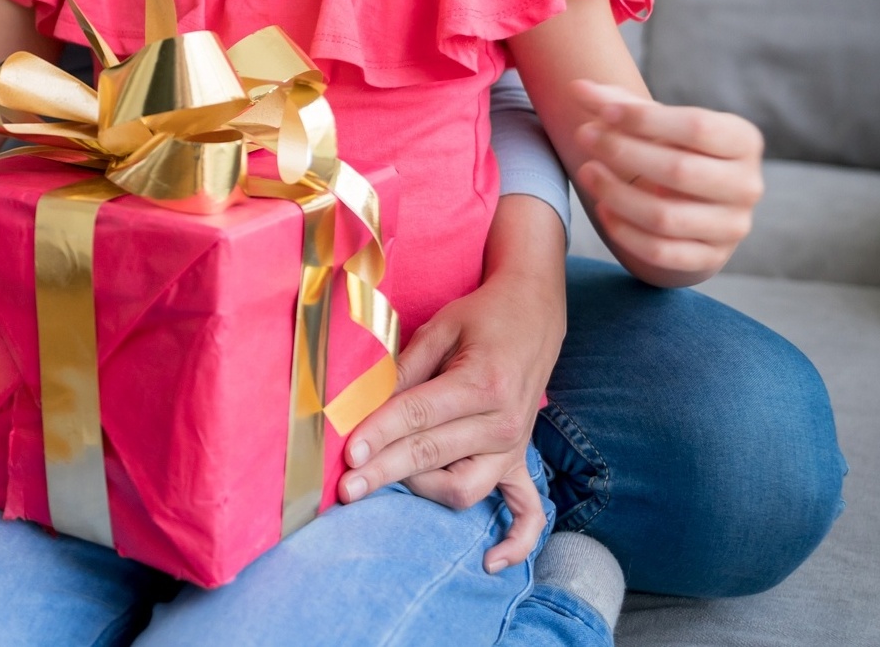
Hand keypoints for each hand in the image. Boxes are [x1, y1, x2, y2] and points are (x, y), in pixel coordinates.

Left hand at [340, 262, 561, 571]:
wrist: (534, 317)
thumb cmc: (481, 319)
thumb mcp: (440, 328)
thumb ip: (404, 368)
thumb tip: (363, 401)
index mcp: (481, 384)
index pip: (420, 416)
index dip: (381, 434)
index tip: (348, 452)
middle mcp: (502, 422)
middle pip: (432, 456)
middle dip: (385, 470)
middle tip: (346, 486)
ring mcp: (514, 447)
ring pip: (464, 489)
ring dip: (422, 490)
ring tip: (383, 478)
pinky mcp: (519, 460)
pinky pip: (528, 510)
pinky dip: (515, 541)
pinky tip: (490, 562)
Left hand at [572, 79, 762, 284]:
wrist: (697, 201)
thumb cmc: (673, 147)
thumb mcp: (655, 122)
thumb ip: (618, 104)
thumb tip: (577, 87)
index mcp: (744, 141)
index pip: (697, 127)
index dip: (646, 119)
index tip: (603, 112)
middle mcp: (747, 185)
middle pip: (680, 171)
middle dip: (623, 152)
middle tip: (583, 136)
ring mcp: (733, 226)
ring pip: (666, 217)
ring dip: (617, 194)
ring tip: (586, 172)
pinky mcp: (712, 257)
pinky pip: (663, 252)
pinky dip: (626, 233)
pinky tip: (603, 210)